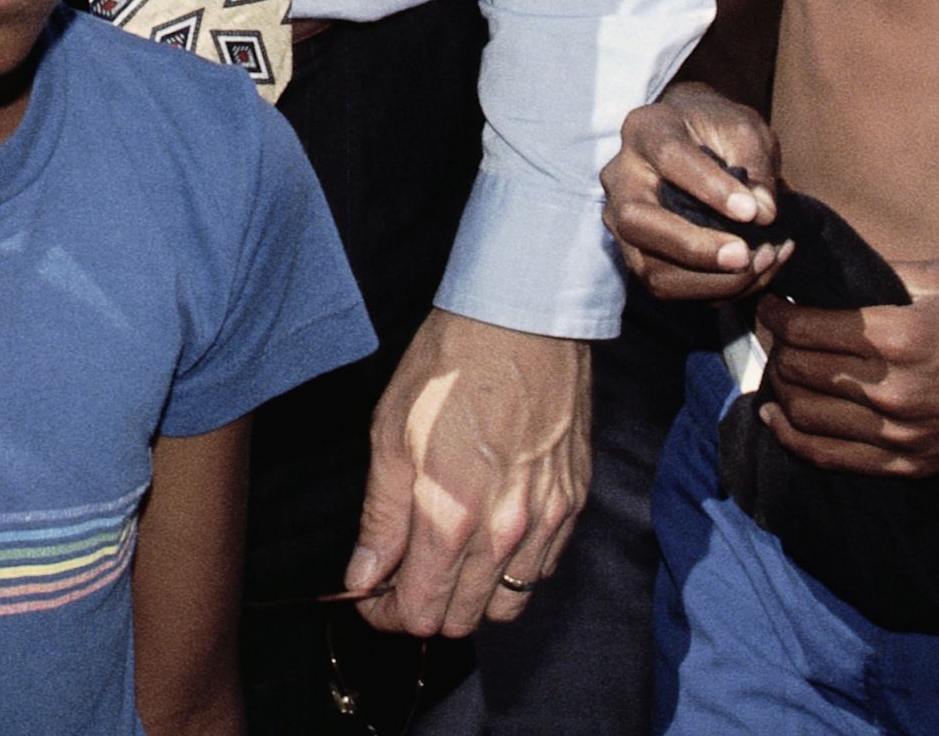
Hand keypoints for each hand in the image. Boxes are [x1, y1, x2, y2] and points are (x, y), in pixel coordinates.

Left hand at [344, 311, 590, 636]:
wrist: (523, 318)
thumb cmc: (450, 364)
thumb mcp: (390, 434)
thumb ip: (380, 517)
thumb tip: (365, 575)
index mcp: (449, 517)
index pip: (419, 611)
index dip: (387, 613)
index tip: (373, 595)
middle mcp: (503, 531)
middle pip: (462, 620)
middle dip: (424, 608)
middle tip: (403, 577)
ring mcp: (545, 520)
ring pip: (507, 606)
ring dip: (471, 597)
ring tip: (448, 561)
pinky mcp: (573, 503)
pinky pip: (543, 569)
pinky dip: (512, 570)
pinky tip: (490, 537)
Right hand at [605, 85, 789, 302]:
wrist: (698, 141)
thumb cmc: (720, 130)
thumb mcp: (745, 130)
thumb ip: (755, 166)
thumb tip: (762, 215)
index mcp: (646, 130)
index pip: (669, 158)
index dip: (710, 187)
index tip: (751, 210)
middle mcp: (622, 177)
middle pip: (636, 220)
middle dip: (693, 248)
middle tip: (744, 255)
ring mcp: (622, 222)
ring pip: (650, 268)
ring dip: (711, 280)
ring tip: (762, 264)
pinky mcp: (638, 255)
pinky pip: (669, 287)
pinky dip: (717, 290)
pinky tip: (757, 273)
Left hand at [755, 256, 938, 477]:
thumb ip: (881, 273)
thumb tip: (828, 267)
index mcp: (898, 335)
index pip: (804, 328)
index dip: (776, 313)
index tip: (772, 302)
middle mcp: (892, 390)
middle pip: (797, 371)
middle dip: (776, 347)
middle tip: (776, 331)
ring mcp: (901, 434)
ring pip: (805, 417)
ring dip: (781, 390)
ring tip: (781, 368)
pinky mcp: (911, 464)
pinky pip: (833, 459)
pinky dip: (796, 438)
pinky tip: (782, 419)